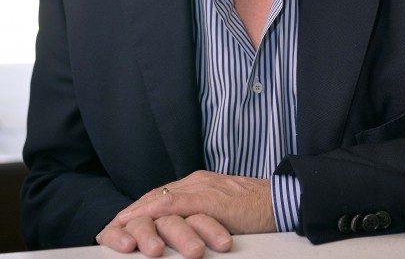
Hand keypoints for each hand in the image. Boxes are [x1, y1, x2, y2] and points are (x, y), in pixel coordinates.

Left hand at [96, 171, 275, 257]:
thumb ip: (205, 216)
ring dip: (138, 215)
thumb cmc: (257, 211)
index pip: (164, 196)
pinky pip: (177, 203)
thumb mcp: (225, 212)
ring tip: (117, 229)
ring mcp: (204, 188)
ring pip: (161, 198)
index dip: (141, 211)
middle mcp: (198, 182)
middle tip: (110, 229)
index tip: (121, 226)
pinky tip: (142, 219)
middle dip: (132, 213)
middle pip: (156, 196)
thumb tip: (189, 233)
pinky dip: (156, 211)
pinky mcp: (211, 198)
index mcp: (200, 185)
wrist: (282, 200)